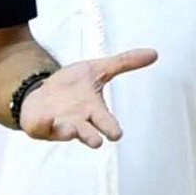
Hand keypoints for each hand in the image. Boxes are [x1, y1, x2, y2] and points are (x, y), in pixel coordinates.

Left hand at [19, 48, 156, 145]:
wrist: (41, 94)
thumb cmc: (72, 87)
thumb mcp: (96, 70)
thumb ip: (123, 63)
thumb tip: (154, 53)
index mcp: (95, 111)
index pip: (108, 123)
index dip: (112, 129)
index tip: (116, 133)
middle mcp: (80, 122)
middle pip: (90, 135)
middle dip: (92, 137)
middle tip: (97, 140)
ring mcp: (60, 125)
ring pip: (68, 133)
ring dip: (70, 132)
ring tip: (72, 129)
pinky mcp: (41, 125)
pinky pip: (42, 126)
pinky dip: (44, 123)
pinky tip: (47, 117)